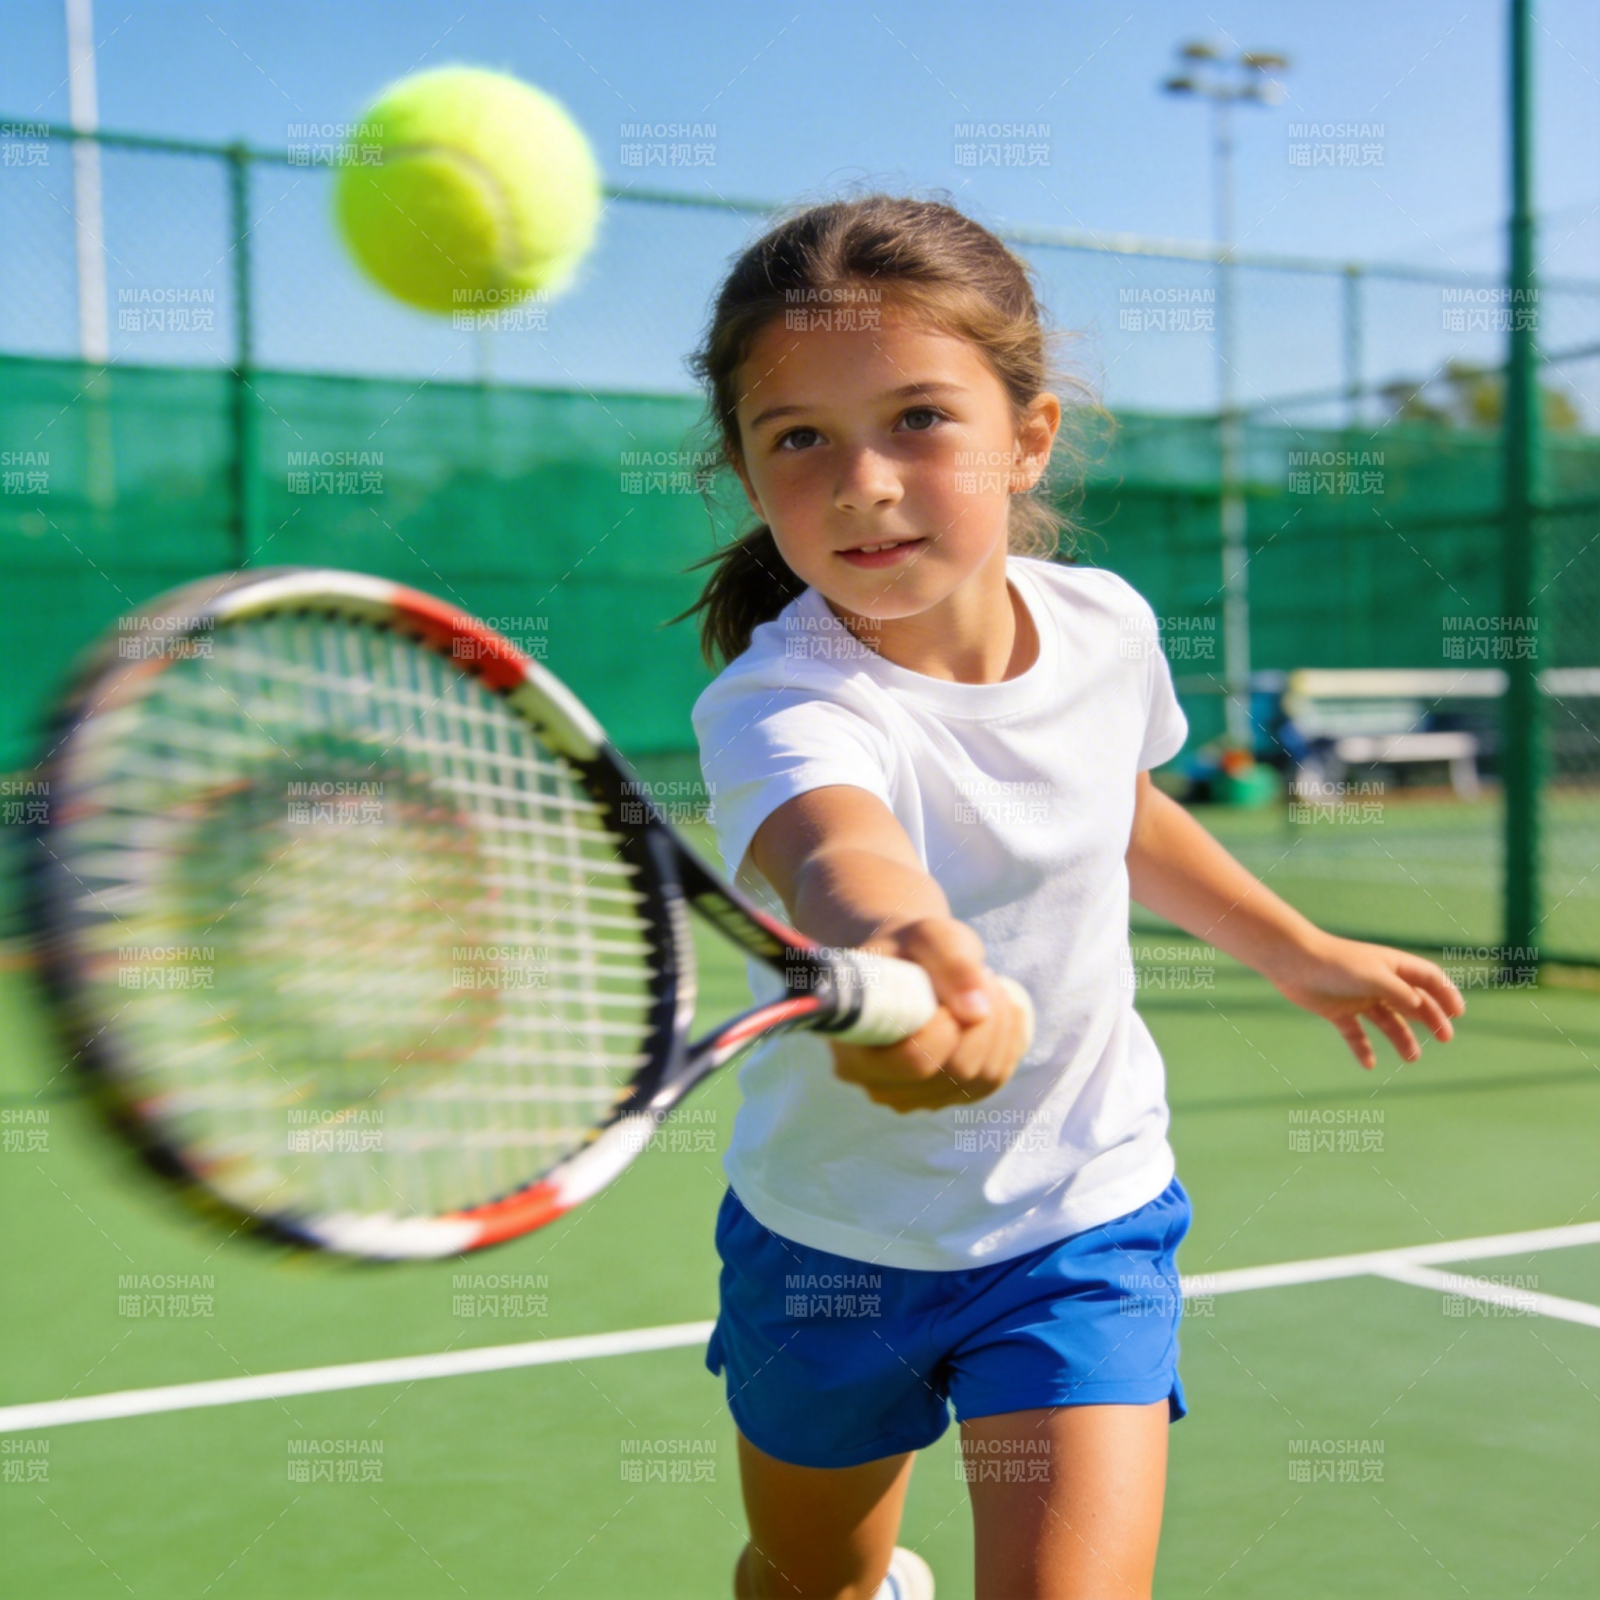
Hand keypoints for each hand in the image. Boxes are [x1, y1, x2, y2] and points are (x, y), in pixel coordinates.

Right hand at [828, 917, 1030, 1112]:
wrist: (908, 964)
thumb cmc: (909, 949)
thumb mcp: (926, 934)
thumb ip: (950, 961)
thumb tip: (978, 1011)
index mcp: (853, 1047)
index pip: (913, 1060)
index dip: (947, 1027)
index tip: (951, 986)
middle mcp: (878, 1084)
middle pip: (955, 1072)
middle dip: (984, 1020)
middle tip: (982, 975)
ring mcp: (914, 1098)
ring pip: (982, 1078)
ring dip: (1000, 1026)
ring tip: (985, 986)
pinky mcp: (946, 1097)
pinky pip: (995, 1079)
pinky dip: (1008, 1041)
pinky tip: (997, 1009)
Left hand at [1267, 933, 1464, 1069]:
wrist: (1293, 962)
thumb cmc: (1336, 964)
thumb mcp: (1375, 976)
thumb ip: (1400, 992)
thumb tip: (1422, 1007)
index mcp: (1391, 966)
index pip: (1428, 978)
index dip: (1445, 993)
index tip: (1458, 1013)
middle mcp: (1377, 982)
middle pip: (1412, 1002)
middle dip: (1431, 1019)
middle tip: (1445, 1038)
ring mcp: (1358, 997)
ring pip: (1387, 1021)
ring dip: (1401, 1038)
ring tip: (1412, 1058)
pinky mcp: (1337, 1011)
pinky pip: (1355, 1034)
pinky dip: (1362, 1049)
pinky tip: (1368, 1064)